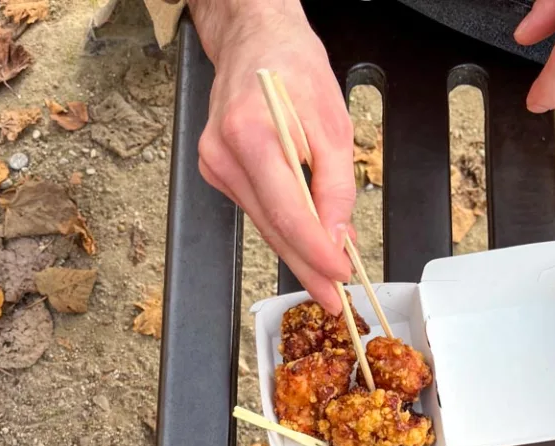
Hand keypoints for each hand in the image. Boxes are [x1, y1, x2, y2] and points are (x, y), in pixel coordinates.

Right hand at [188, 0, 353, 312]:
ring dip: (298, 251)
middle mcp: (224, 154)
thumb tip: (337, 236)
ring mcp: (215, 165)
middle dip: (307, 267)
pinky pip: (257, 210)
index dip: (314, 252)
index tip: (338, 276)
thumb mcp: (334, 124)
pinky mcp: (217, 171)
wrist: (254, 38)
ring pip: (264, 224)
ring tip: (328, 275)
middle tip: (333, 299)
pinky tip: (307, 240)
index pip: (286, 213)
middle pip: (272, 228)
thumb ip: (337, 184)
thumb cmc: (294, 68)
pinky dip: (284, 227)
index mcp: (252, 136)